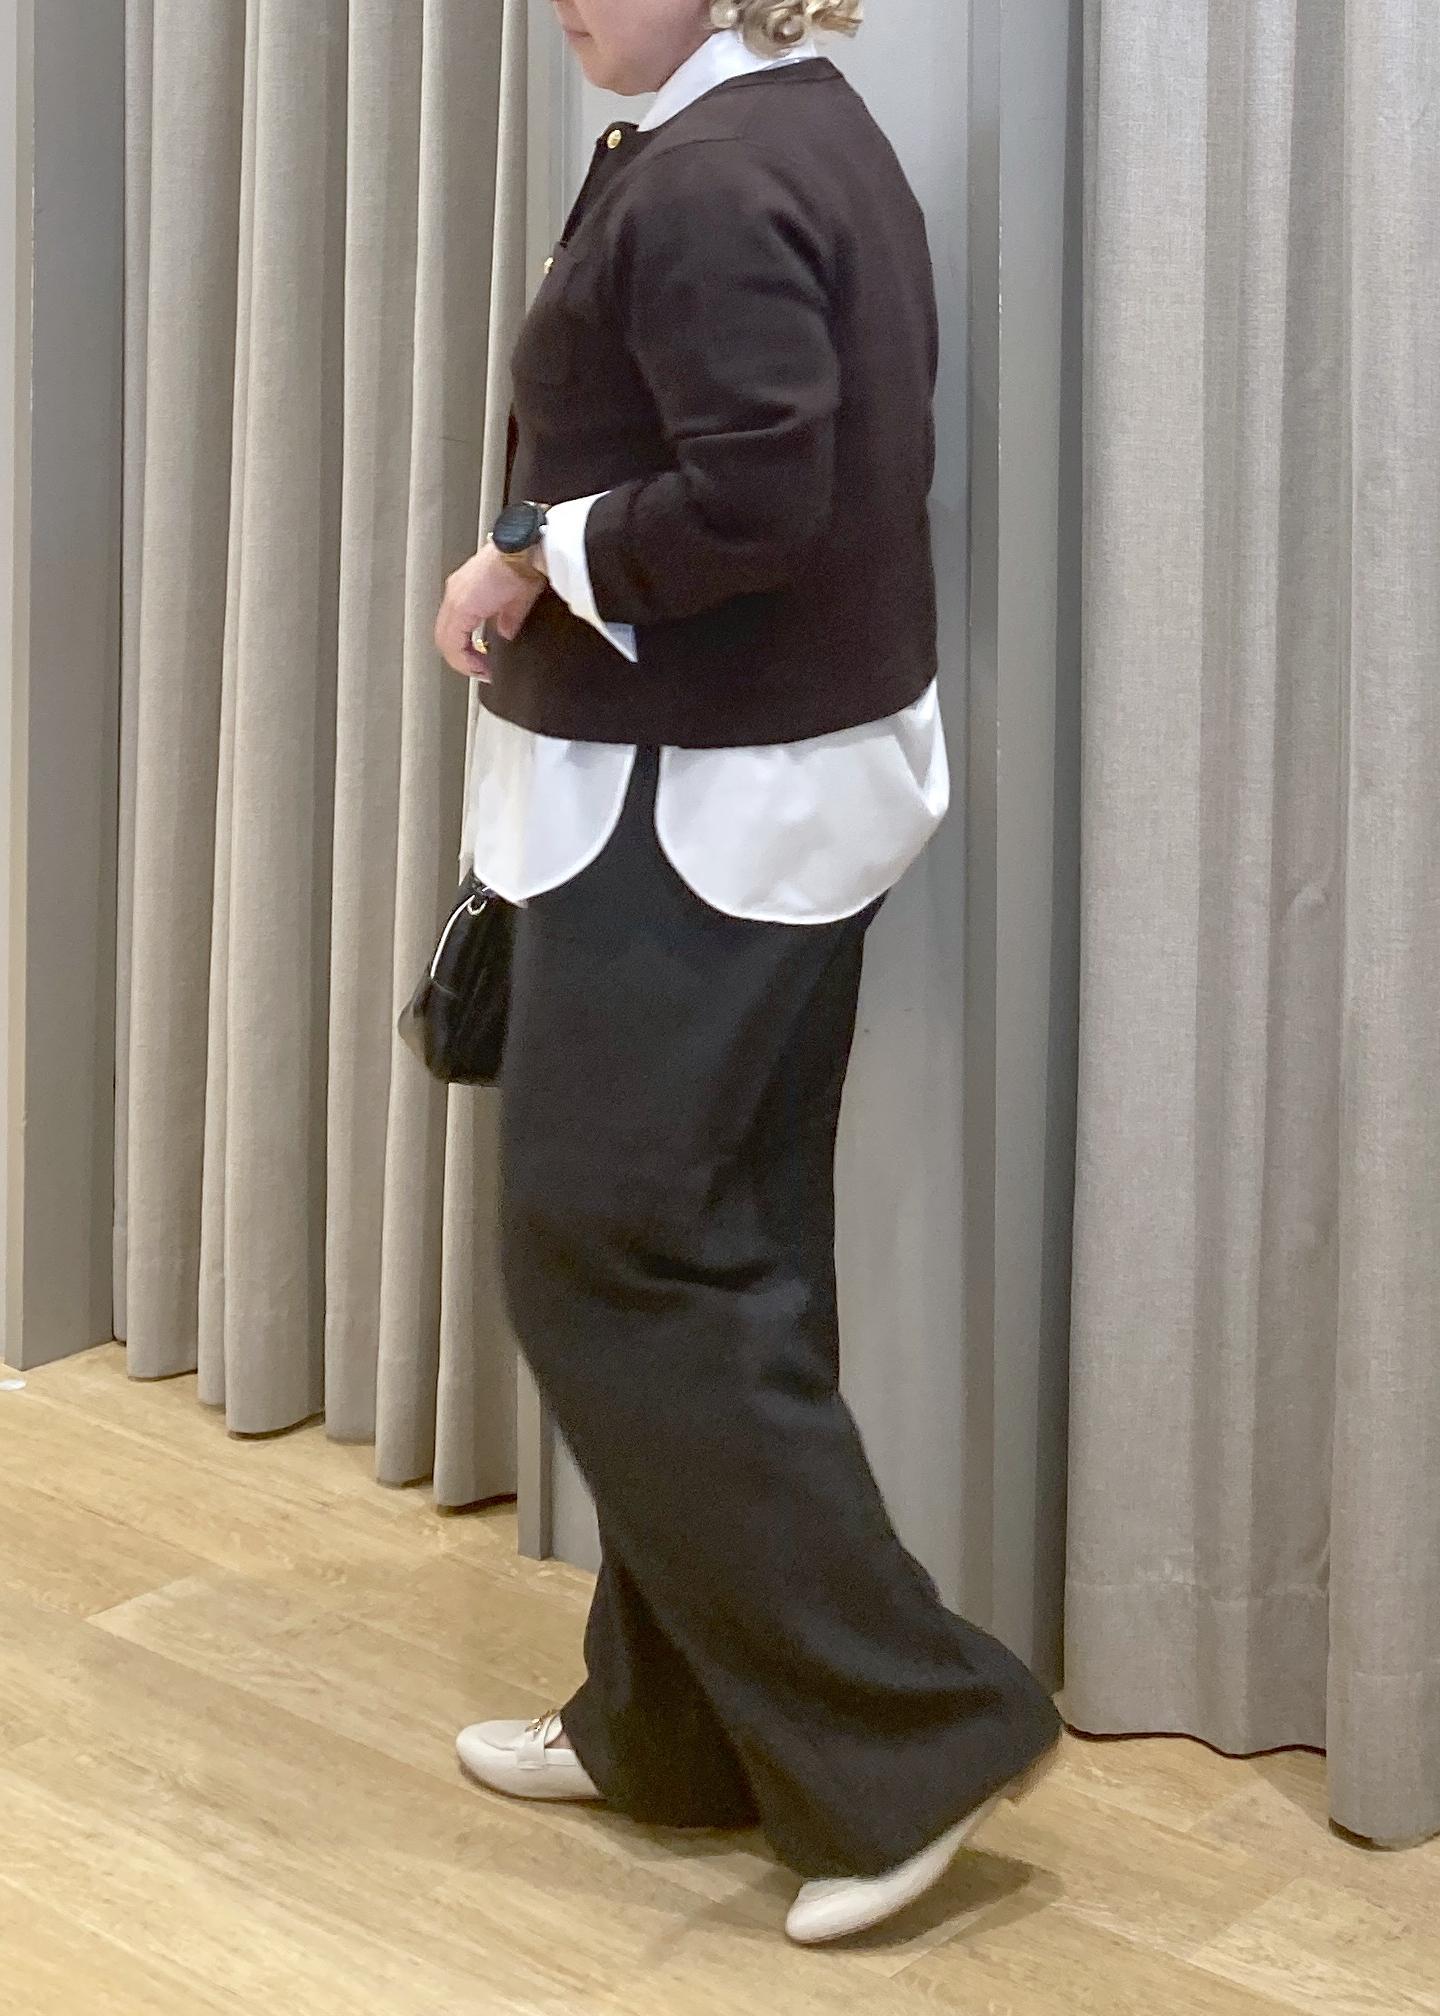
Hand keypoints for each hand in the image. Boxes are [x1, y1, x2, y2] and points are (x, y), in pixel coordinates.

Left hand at [434, 541, 546, 677]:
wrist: (527, 549)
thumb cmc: (526, 562)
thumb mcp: (517, 598)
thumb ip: (507, 618)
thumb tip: (505, 632)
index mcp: (467, 589)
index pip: (455, 627)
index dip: (465, 651)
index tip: (482, 664)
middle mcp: (456, 592)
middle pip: (445, 636)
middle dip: (462, 659)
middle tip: (480, 671)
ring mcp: (456, 598)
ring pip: (445, 640)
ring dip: (462, 661)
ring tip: (479, 671)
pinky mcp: (461, 605)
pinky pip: (452, 640)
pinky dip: (463, 658)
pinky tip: (478, 666)